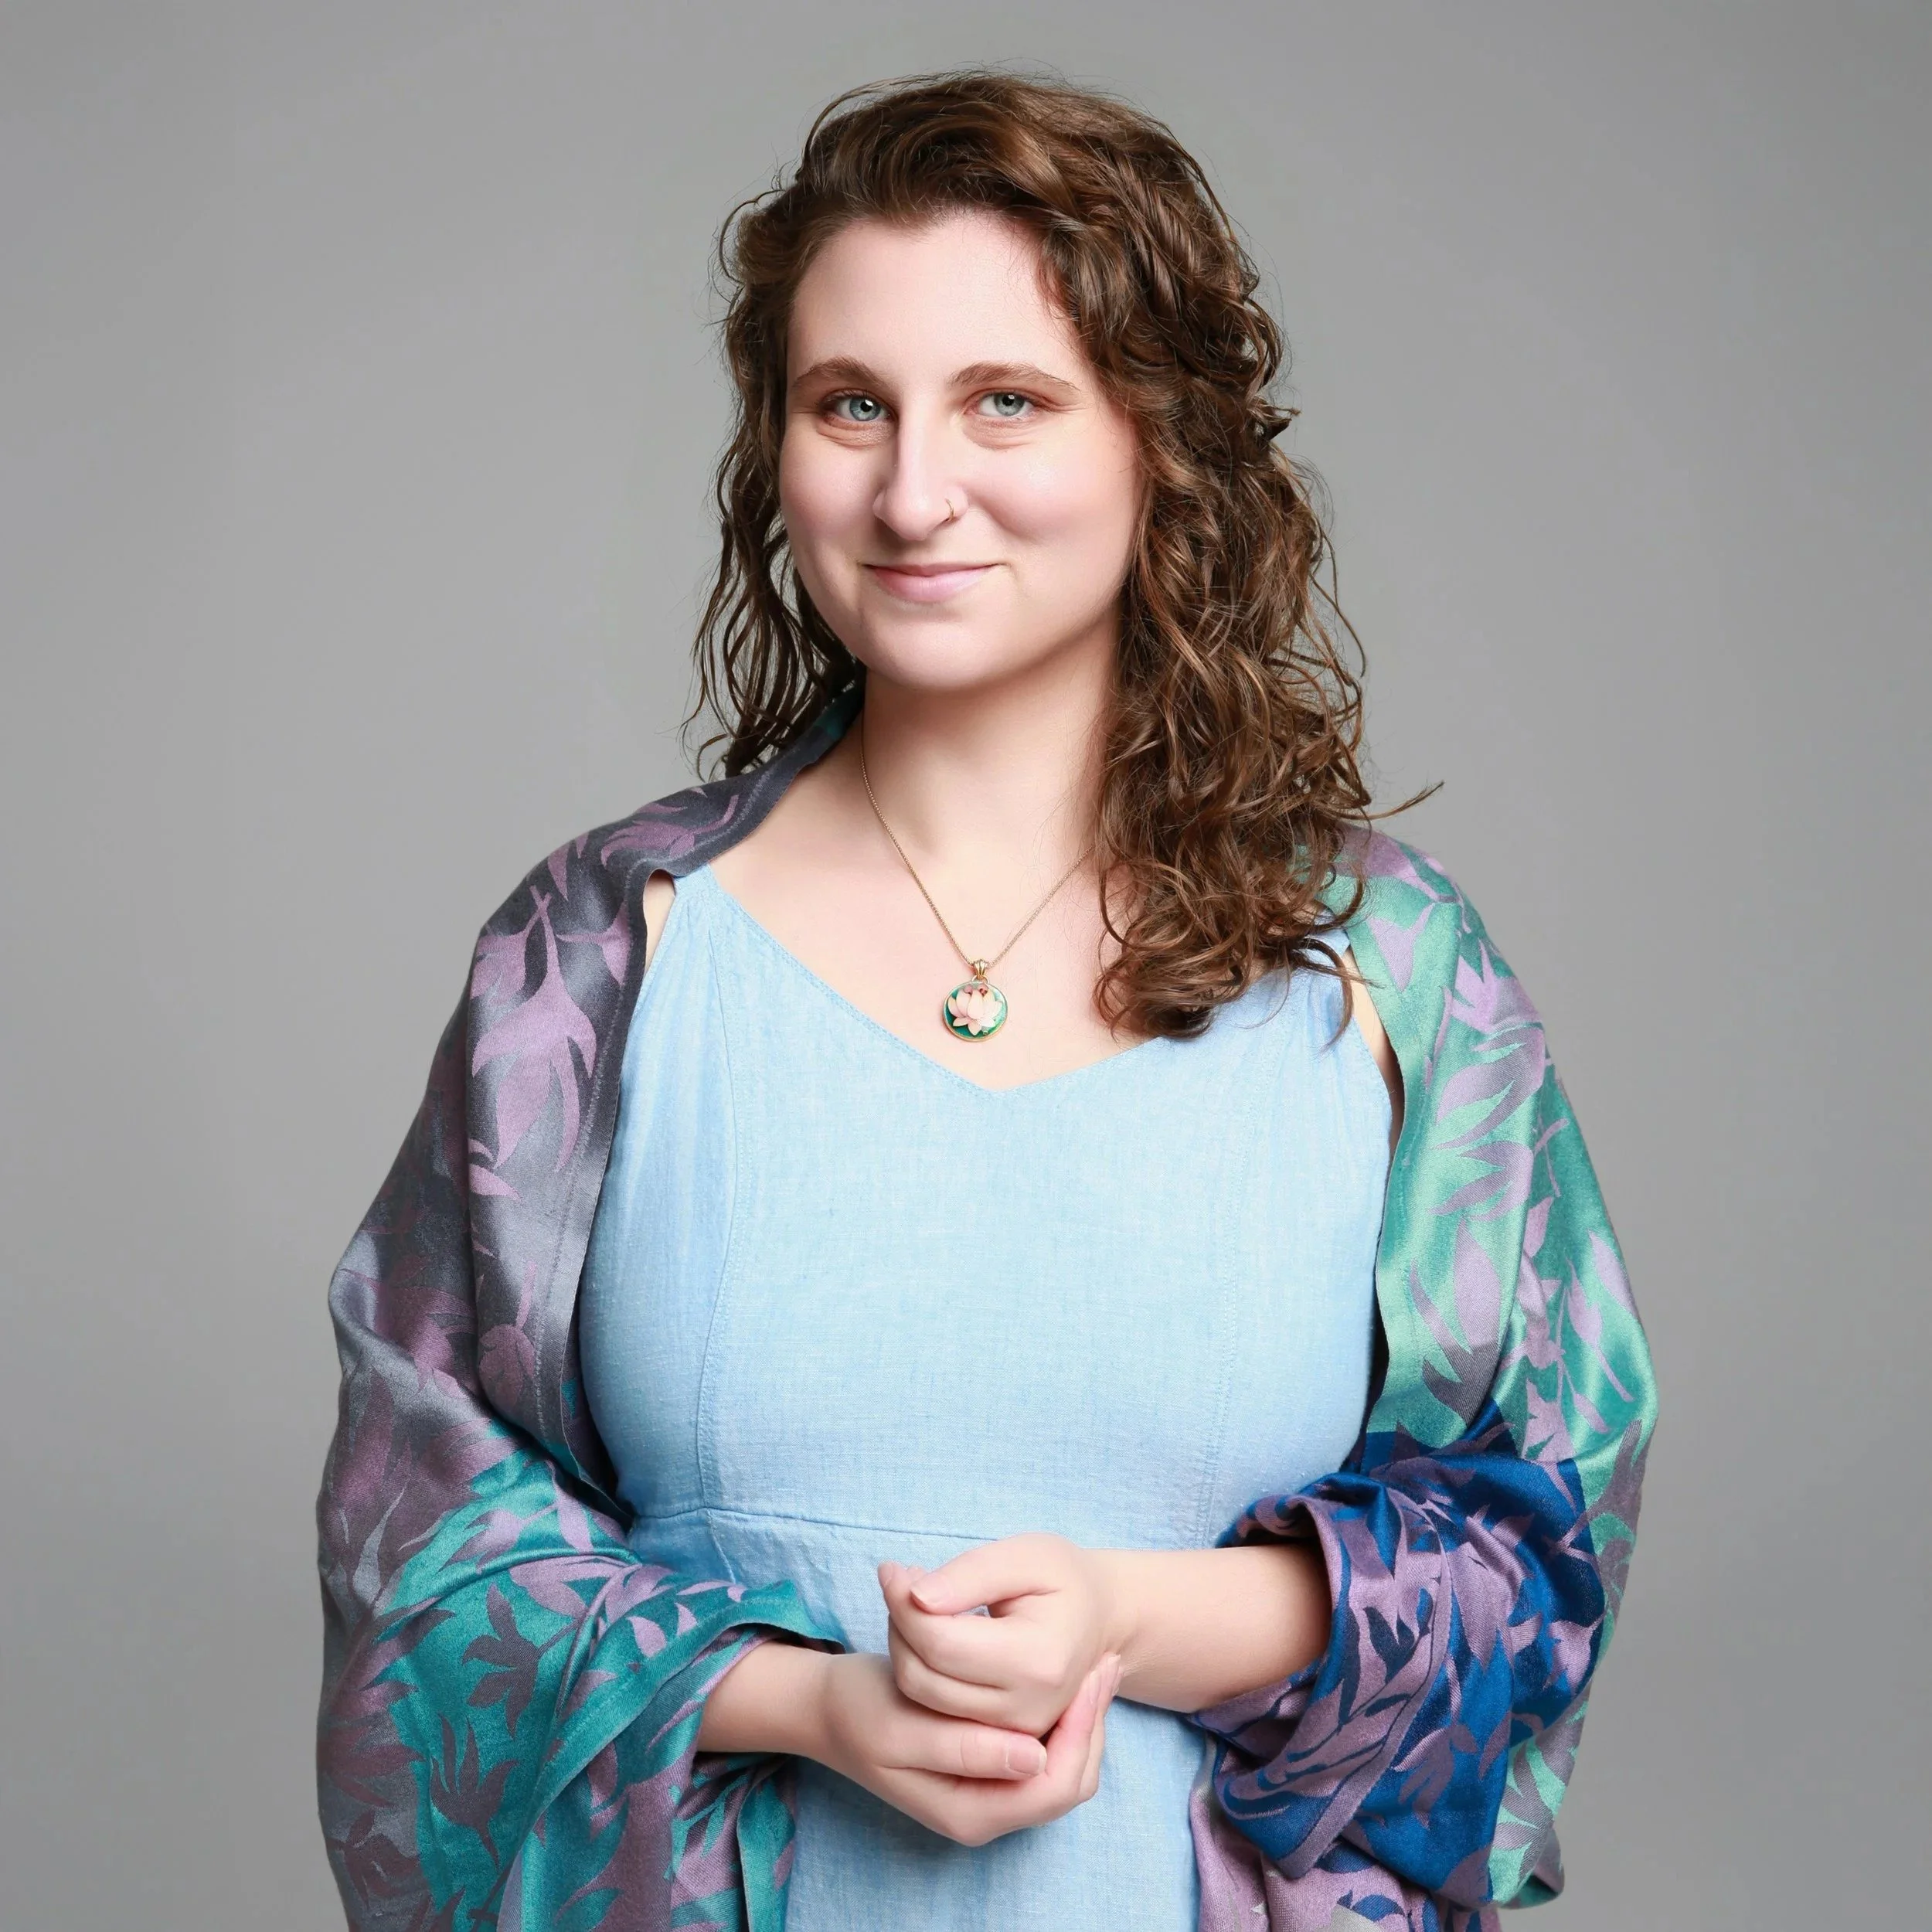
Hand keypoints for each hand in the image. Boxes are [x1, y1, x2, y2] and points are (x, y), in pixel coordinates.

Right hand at [812, 1649, 1120, 1847]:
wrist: (831, 1708)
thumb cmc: (861, 1710)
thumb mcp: (902, 1727)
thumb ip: (964, 1748)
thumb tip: (1033, 1756)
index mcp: (970, 1812)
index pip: (1055, 1785)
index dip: (1081, 1730)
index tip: (1092, 1672)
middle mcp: (987, 1814)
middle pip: (1069, 1784)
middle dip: (1092, 1725)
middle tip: (1104, 1664)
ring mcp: (990, 1794)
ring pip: (1063, 1770)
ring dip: (1082, 1721)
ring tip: (1095, 1666)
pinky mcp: (989, 1769)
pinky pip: (1044, 1754)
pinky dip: (1063, 1719)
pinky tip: (1066, 1677)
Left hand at [877, 1533, 1124, 1735]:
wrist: (1099, 1618)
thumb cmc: (1063, 1578)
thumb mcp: (1025, 1557)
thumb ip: (970, 1575)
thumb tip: (915, 1597)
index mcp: (1038, 1661)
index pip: (941, 1643)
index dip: (903, 1604)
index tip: (890, 1569)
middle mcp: (1027, 1710)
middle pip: (924, 1678)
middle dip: (898, 1626)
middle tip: (901, 1581)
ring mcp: (1016, 1732)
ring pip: (923, 1698)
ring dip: (903, 1646)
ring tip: (914, 1602)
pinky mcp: (1003, 1738)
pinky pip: (937, 1709)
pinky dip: (920, 1668)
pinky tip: (929, 1631)